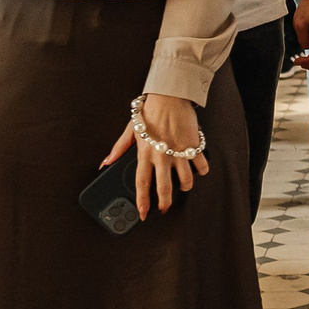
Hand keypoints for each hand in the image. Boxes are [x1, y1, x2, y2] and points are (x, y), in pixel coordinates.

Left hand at [104, 92, 207, 218]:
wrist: (170, 96)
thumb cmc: (150, 110)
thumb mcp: (130, 129)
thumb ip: (119, 148)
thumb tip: (106, 162)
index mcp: (145, 153)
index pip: (141, 182)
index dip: (142, 200)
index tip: (143, 213)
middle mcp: (162, 155)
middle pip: (164, 187)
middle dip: (164, 202)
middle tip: (164, 208)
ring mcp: (179, 151)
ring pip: (186, 180)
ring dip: (185, 186)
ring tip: (183, 186)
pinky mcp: (193, 145)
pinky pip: (201, 165)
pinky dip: (201, 170)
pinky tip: (198, 170)